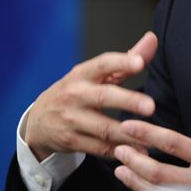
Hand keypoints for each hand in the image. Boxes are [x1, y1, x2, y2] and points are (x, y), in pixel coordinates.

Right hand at [24, 32, 157, 161]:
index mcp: (83, 74)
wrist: (37, 121)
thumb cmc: (77, 91)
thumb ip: (126, 61)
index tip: (140, 63)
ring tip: (153, 136)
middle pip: (104, 97)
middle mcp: (75, 95)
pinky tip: (140, 151)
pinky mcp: (71, 141)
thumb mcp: (95, 74)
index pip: (102, 64)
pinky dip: (120, 150)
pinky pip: (99, 148)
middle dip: (128, 101)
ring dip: (130, 134)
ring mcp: (71, 120)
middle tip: (150, 106)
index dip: (121, 62)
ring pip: (104, 128)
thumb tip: (153, 38)